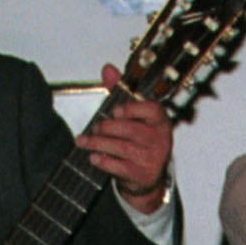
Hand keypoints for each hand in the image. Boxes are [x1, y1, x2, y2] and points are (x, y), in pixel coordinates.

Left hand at [76, 62, 174, 212]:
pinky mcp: (143, 175)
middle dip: (108, 127)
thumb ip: (120, 91)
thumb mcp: (133, 115)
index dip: (132, 109)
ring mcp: (152, 159)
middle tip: (95, 127)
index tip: (115, 110)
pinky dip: (105, 161)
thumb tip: (108, 69)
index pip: (152, 110)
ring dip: (100, 143)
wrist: (147, 175)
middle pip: (132, 130)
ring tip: (85, 141)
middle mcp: (160, 140)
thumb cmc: (138, 140)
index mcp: (160, 121)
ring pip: (123, 148)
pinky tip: (94, 157)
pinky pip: (121, 167)